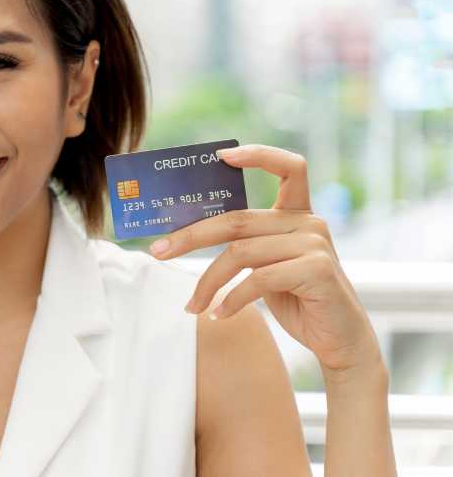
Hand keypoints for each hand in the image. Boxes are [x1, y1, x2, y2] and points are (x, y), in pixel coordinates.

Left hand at [148, 144, 381, 375]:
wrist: (340, 341)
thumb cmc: (298, 300)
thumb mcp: (269, 264)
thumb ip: (246, 243)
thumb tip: (185, 232)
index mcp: (298, 214)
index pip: (289, 167)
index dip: (258, 155)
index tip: (220, 157)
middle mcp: (310, 222)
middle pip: (237, 220)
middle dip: (190, 236)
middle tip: (157, 251)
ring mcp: (316, 244)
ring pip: (241, 253)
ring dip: (208, 282)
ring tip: (192, 305)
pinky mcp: (317, 270)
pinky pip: (258, 280)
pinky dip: (231, 300)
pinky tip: (218, 315)